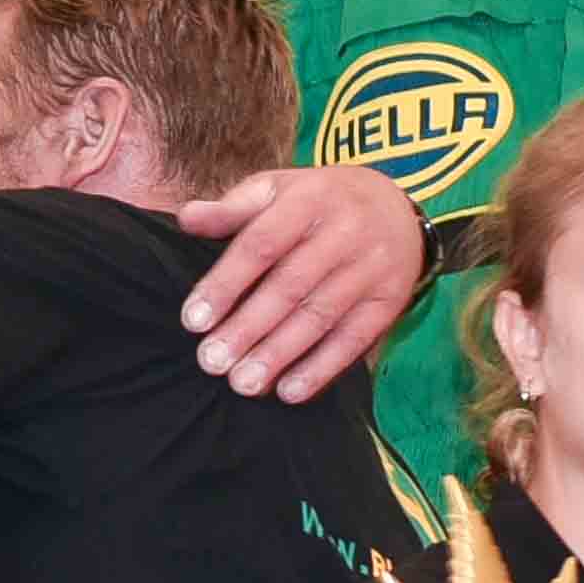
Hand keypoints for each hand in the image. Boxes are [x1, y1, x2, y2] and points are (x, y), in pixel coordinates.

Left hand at [170, 164, 429, 399]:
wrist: (397, 208)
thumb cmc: (318, 203)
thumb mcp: (278, 190)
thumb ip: (233, 209)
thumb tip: (186, 219)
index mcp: (309, 200)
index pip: (261, 244)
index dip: (226, 284)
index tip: (192, 321)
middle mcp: (345, 232)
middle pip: (290, 286)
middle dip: (247, 328)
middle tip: (211, 362)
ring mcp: (371, 267)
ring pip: (320, 316)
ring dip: (279, 354)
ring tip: (242, 384)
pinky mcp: (389, 300)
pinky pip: (354, 338)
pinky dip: (322, 368)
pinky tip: (289, 391)